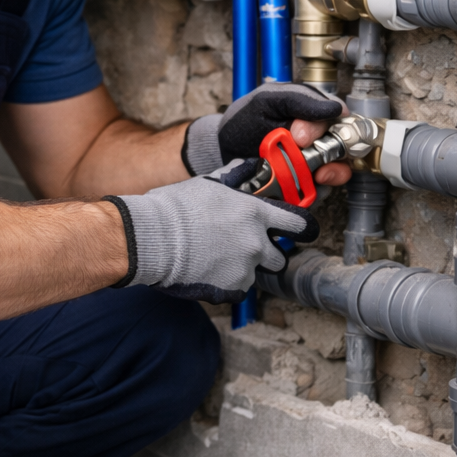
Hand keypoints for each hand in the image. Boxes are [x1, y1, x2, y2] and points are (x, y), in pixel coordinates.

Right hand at [106, 158, 320, 303]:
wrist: (152, 238)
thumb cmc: (176, 208)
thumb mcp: (208, 183)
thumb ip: (235, 177)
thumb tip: (249, 165)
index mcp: (255, 215)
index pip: (298, 223)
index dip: (303, 228)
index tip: (303, 232)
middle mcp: (256, 243)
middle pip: (280, 257)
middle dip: (266, 254)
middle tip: (242, 249)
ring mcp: (245, 269)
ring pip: (254, 274)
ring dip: (242, 270)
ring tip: (214, 260)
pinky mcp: (231, 289)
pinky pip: (236, 290)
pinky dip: (225, 285)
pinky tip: (206, 272)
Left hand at [183, 83, 352, 187]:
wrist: (224, 151)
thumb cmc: (245, 121)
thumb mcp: (267, 100)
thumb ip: (298, 99)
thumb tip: (336, 108)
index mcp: (314, 112)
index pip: (340, 118)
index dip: (328, 127)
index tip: (301, 135)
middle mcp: (320, 138)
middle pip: (345, 147)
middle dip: (328, 152)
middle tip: (300, 151)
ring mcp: (316, 162)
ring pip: (338, 171)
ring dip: (324, 173)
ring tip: (306, 173)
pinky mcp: (307, 185)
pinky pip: (322, 191)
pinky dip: (312, 191)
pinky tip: (297, 186)